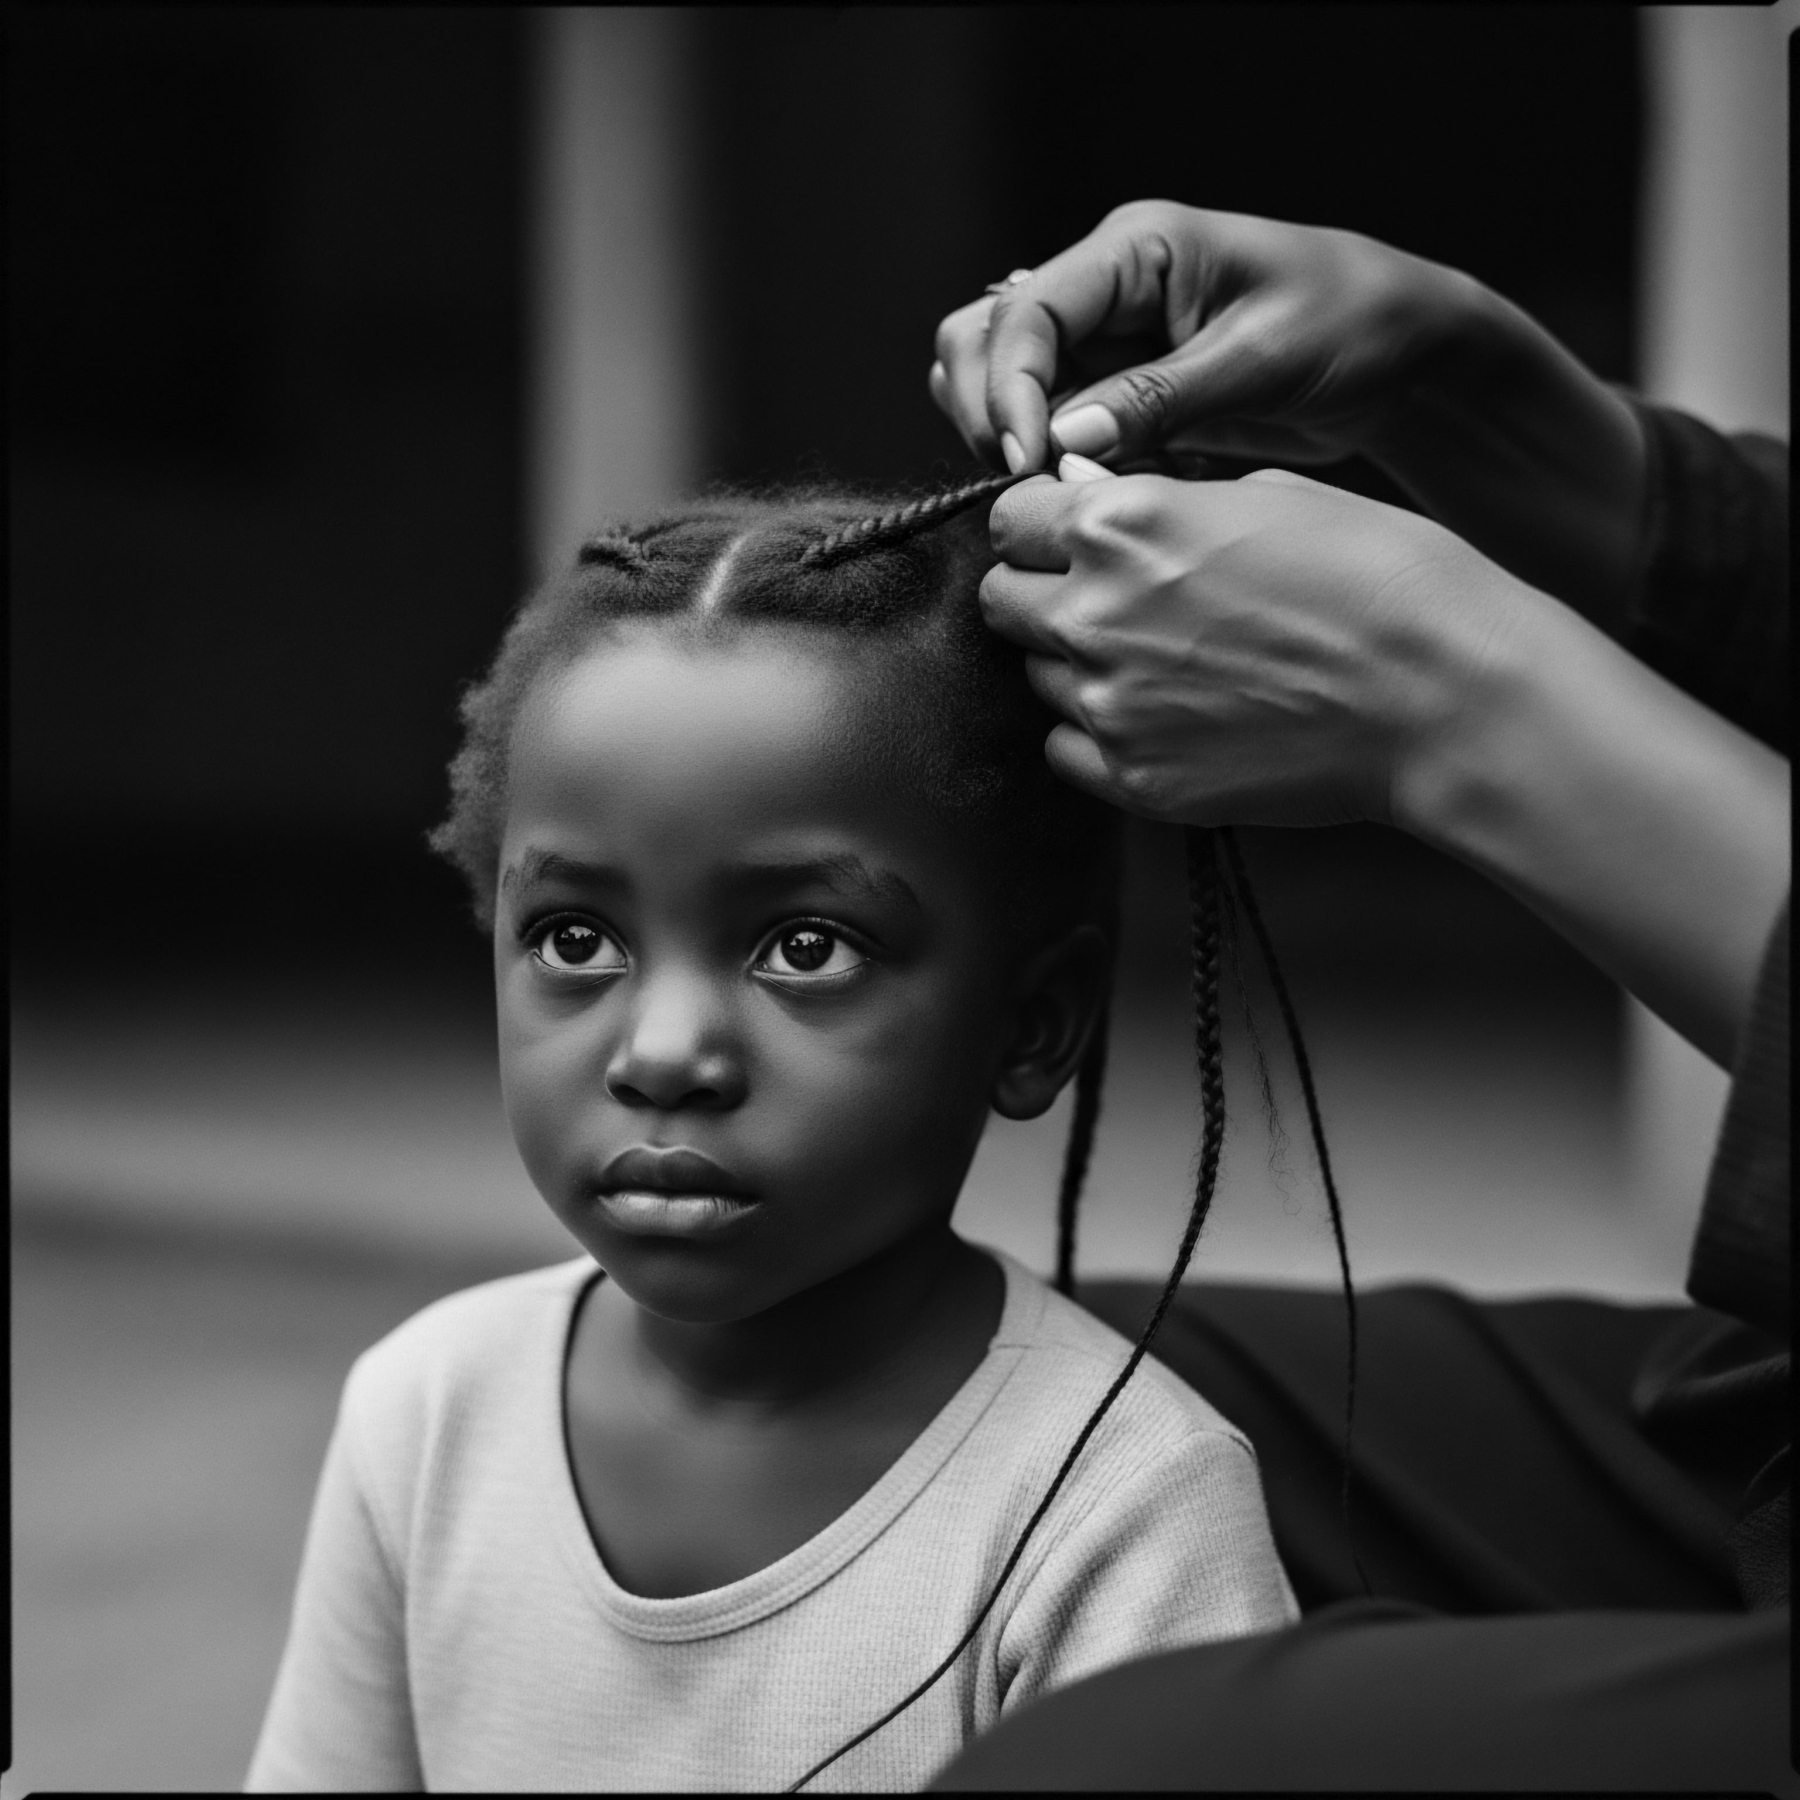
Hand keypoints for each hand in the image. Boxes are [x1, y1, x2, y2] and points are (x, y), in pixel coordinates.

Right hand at [935, 201, 1644, 619]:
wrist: (1402, 358)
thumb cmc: (1351, 325)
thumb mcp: (1261, 359)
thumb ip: (1160, 397)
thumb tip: (1064, 437)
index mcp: (1136, 250)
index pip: (1025, 311)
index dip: (1008, 388)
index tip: (1028, 458)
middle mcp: (1105, 291)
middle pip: (982, 340)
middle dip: (988, 412)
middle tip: (1032, 480)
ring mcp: (1104, 345)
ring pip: (1000, 385)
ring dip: (1012, 440)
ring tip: (1070, 486)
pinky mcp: (1116, 395)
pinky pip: (1049, 430)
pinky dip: (1058, 466)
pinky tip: (1107, 488)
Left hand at [982, 470, 1789, 1067]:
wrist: (1442, 695)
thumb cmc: (1380, 577)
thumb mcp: (1267, 495)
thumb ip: (1158, 499)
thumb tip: (1087, 497)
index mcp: (1120, 526)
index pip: (1011, 519)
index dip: (1041, 523)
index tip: (1069, 533)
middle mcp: (1093, 616)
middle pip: (1004, 601)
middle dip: (1042, 591)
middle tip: (1108, 598)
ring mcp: (1109, 708)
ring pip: (1038, 678)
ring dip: (1075, 664)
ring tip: (1164, 659)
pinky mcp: (1136, 781)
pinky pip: (1068, 750)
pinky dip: (1098, 733)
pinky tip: (1165, 714)